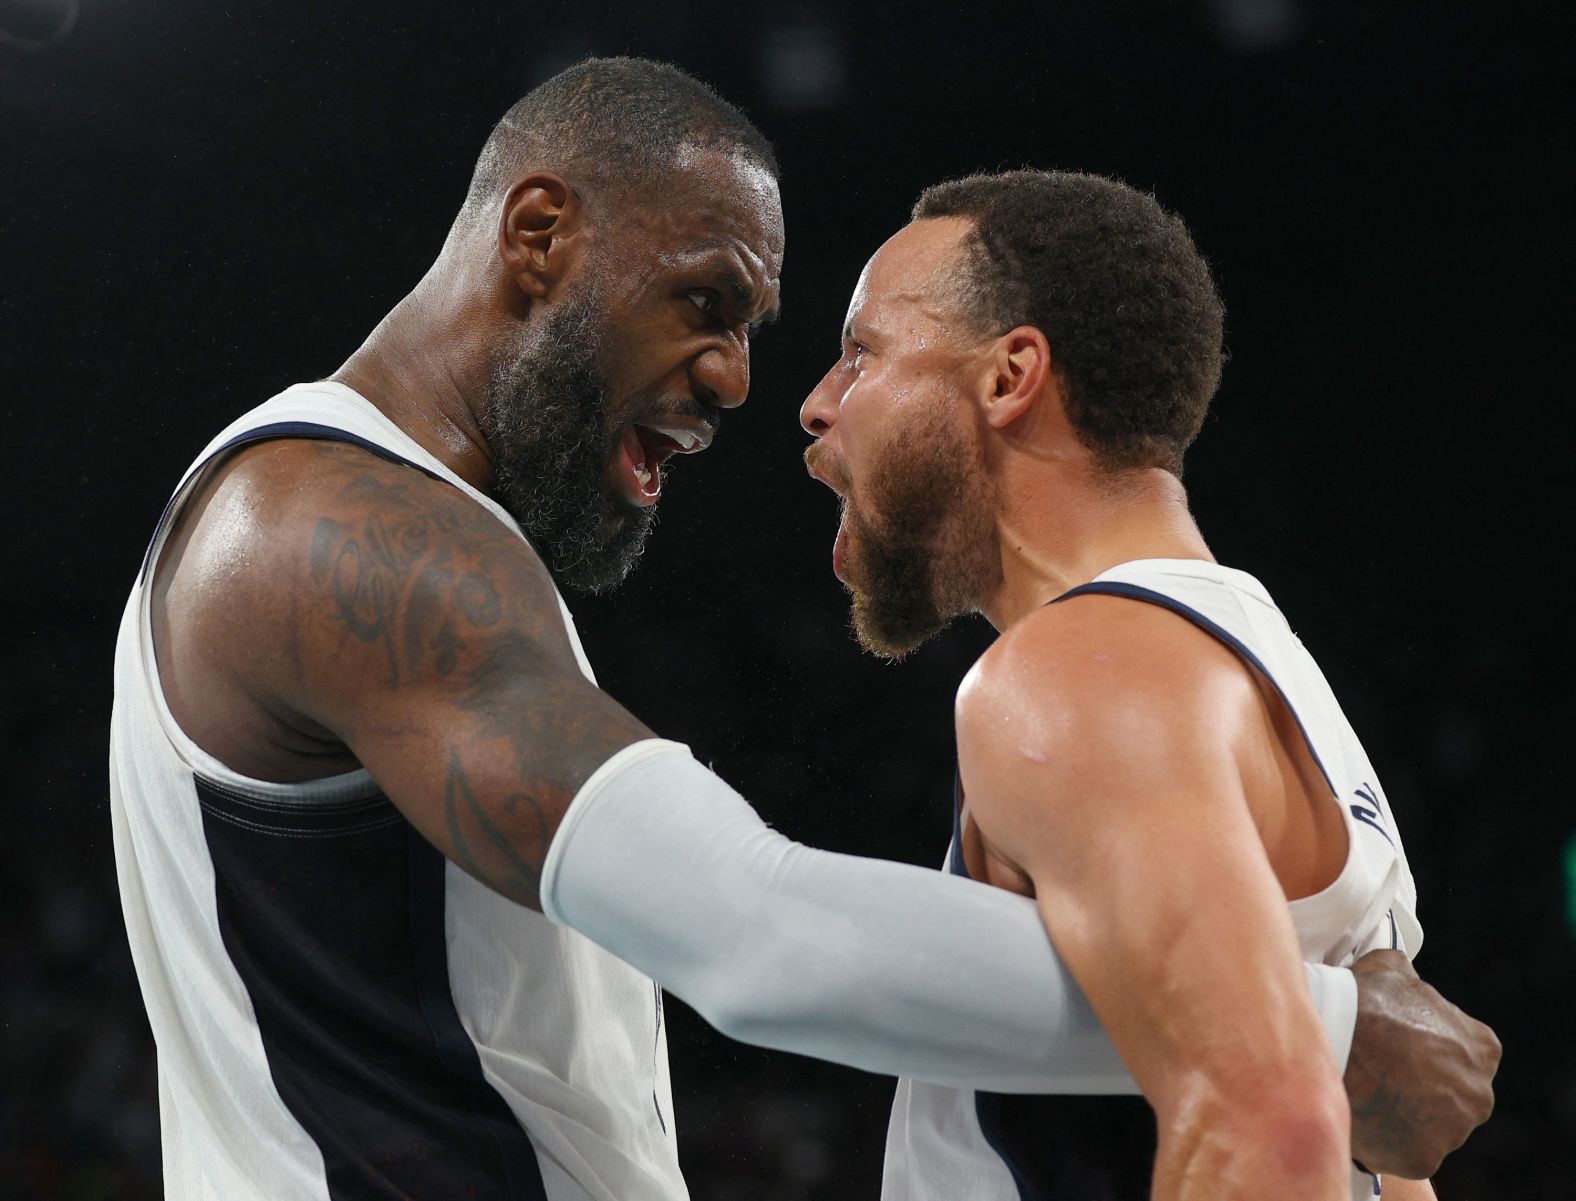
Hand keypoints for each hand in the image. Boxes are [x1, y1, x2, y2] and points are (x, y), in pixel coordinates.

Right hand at [1344, 949, 1500, 1178]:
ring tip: (1364, 1095)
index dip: (1426, 1052)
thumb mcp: (1391, 968)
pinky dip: (1382, 1142)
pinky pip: (1401, 1153)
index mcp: (1481, 1049)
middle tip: (1378, 1075)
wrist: (1337, 1040)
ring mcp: (1453, 1131)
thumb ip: (1408, 979)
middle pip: (1449, 1098)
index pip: (1462, 1056)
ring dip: (1401, 1117)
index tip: (1398, 1050)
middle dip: (1419, 1090)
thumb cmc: (1366, 1001)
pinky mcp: (1423, 1158)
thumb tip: (1403, 976)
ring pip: (1426, 1128)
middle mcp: (1478, 1094)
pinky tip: (1359, 1117)